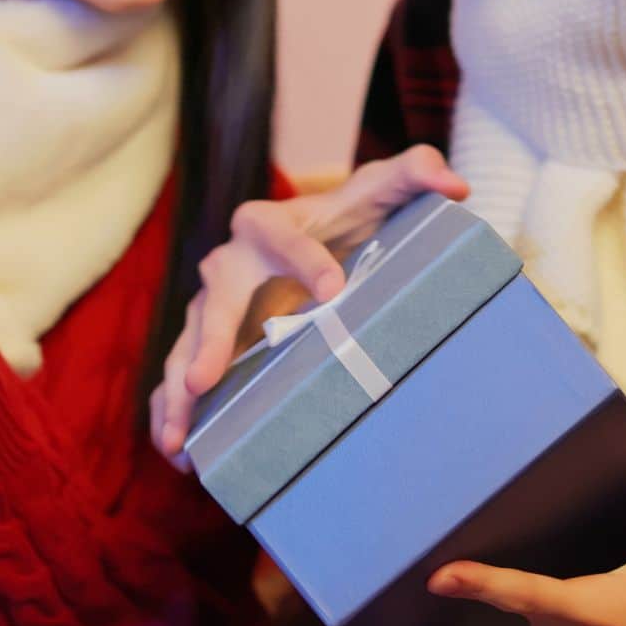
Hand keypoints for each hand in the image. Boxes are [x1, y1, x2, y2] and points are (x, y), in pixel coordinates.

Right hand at [150, 145, 467, 468]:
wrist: (311, 236)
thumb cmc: (345, 215)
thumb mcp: (378, 189)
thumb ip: (415, 172)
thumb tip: (455, 186)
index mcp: (265, 224)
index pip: (284, 241)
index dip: (307, 262)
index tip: (333, 292)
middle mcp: (228, 264)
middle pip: (213, 303)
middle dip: (209, 343)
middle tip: (203, 382)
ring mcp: (210, 307)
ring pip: (185, 347)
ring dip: (178, 393)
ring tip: (176, 439)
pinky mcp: (207, 340)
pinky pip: (180, 374)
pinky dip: (171, 411)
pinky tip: (178, 453)